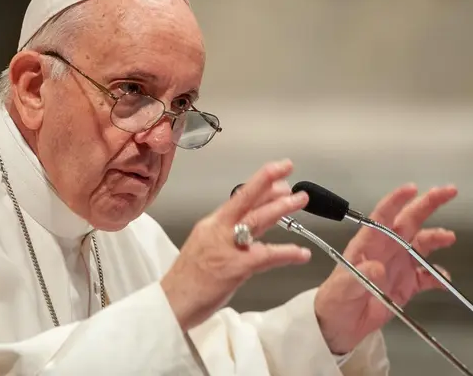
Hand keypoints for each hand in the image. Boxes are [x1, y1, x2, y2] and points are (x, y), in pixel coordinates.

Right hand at [161, 159, 311, 330]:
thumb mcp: (206, 247)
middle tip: (287, 168)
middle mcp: (218, 230)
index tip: (277, 172)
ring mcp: (226, 248)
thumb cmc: (188, 281)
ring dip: (280, 208)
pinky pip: (265, 256)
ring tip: (300, 200)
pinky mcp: (234, 268)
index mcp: (211, 225)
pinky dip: (286, 253)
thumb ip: (229, 236)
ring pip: (256, 220)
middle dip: (268, 182)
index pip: (238, 198)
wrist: (171, 303)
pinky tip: (301, 253)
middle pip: (245, 199)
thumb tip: (252, 228)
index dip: (259, 183)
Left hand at [314, 184, 457, 353]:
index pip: (383, 215)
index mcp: (368, 243)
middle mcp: (386, 249)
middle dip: (428, 204)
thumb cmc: (334, 301)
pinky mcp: (407, 285)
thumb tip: (378, 267)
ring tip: (449, 237)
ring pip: (422, 245)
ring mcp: (398, 266)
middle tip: (447, 192)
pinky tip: (444, 280)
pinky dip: (438, 277)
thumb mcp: (342, 288)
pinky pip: (427, 276)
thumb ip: (359, 277)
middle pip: (409, 221)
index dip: (397, 200)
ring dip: (436, 238)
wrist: (339, 326)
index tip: (412, 188)